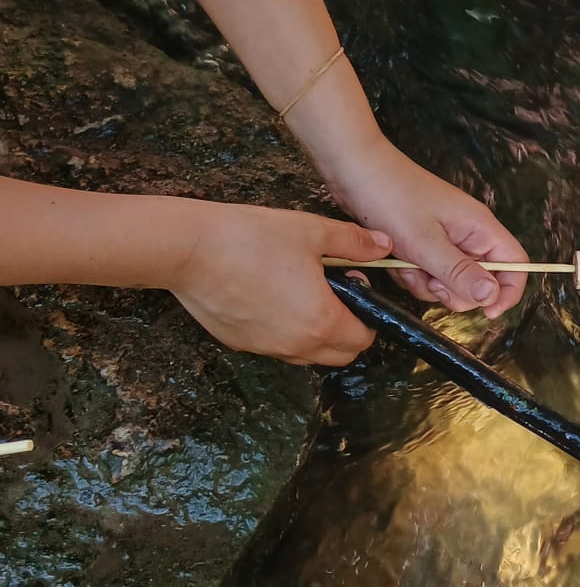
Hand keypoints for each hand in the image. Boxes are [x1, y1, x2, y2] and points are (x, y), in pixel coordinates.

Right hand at [169, 205, 388, 364]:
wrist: (189, 249)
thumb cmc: (250, 238)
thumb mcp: (312, 232)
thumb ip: (353, 243)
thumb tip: (382, 246)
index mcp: (322, 322)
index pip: (363, 339)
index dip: (368, 316)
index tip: (355, 289)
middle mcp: (297, 346)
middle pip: (340, 355)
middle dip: (347, 330)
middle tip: (334, 293)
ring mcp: (266, 348)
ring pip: (307, 355)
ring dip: (316, 334)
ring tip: (301, 292)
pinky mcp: (241, 344)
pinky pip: (276, 347)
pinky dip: (285, 332)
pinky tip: (272, 298)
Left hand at [325, 138, 528, 319]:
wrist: (354, 170)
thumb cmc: (391, 197)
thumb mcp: (425, 243)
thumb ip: (459, 272)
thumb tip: (491, 295)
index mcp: (480, 228)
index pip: (515, 265)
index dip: (507, 292)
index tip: (487, 313)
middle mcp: (468, 235)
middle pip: (480, 282)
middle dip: (453, 290)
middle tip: (429, 278)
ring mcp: (445, 241)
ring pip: (449, 283)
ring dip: (425, 282)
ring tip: (404, 261)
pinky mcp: (424, 245)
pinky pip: (426, 275)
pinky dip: (410, 274)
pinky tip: (394, 258)